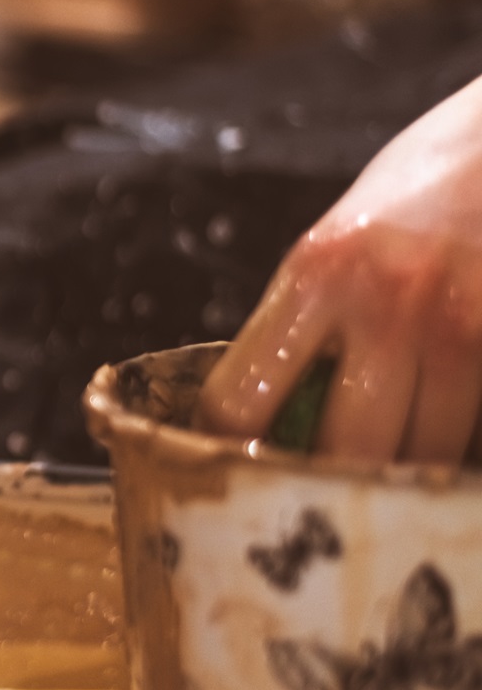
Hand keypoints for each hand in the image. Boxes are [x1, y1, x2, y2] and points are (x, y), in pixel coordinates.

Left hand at [198, 82, 481, 462]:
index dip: (231, 447)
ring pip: (425, 456)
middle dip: (330, 488)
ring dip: (407, 479)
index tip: (235, 470)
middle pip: (343, 450)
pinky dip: (460, 456)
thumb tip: (266, 417)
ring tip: (390, 484)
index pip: (241, 398)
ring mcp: (463, 325)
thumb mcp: (341, 241)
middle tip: (320, 507)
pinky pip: (477, 434)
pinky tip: (446, 454)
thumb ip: (306, 320)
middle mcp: (386, 301)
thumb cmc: (429, 182)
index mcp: (317, 272)